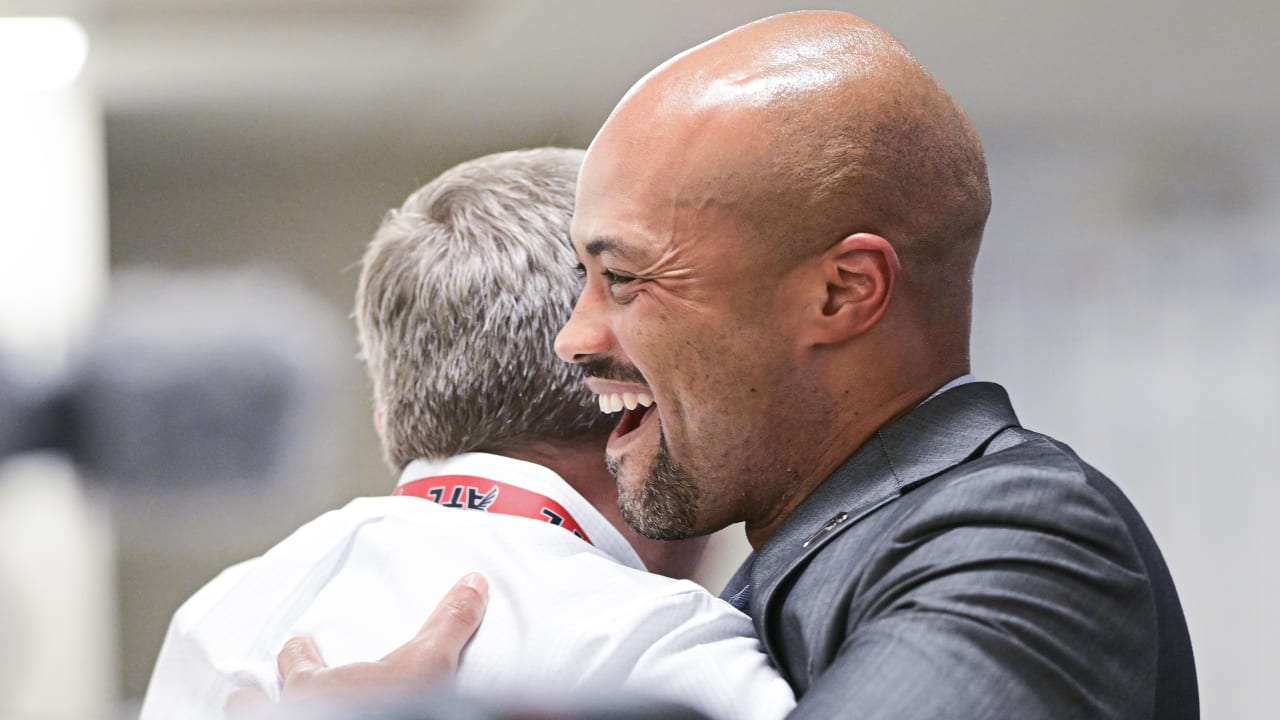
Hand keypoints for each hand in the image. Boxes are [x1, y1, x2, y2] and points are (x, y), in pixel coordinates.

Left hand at [225, 572, 488, 714]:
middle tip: (276, 690)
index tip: (303, 646)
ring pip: (249, 717)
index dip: (299, 652)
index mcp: (313, 683)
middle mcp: (289, 711)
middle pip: (252, 699)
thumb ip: (447, 625)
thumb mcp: (427, 665)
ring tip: (268, 711)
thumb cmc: (391, 711)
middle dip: (260, 693)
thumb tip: (471, 585)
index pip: (294, 658)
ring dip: (257, 713)